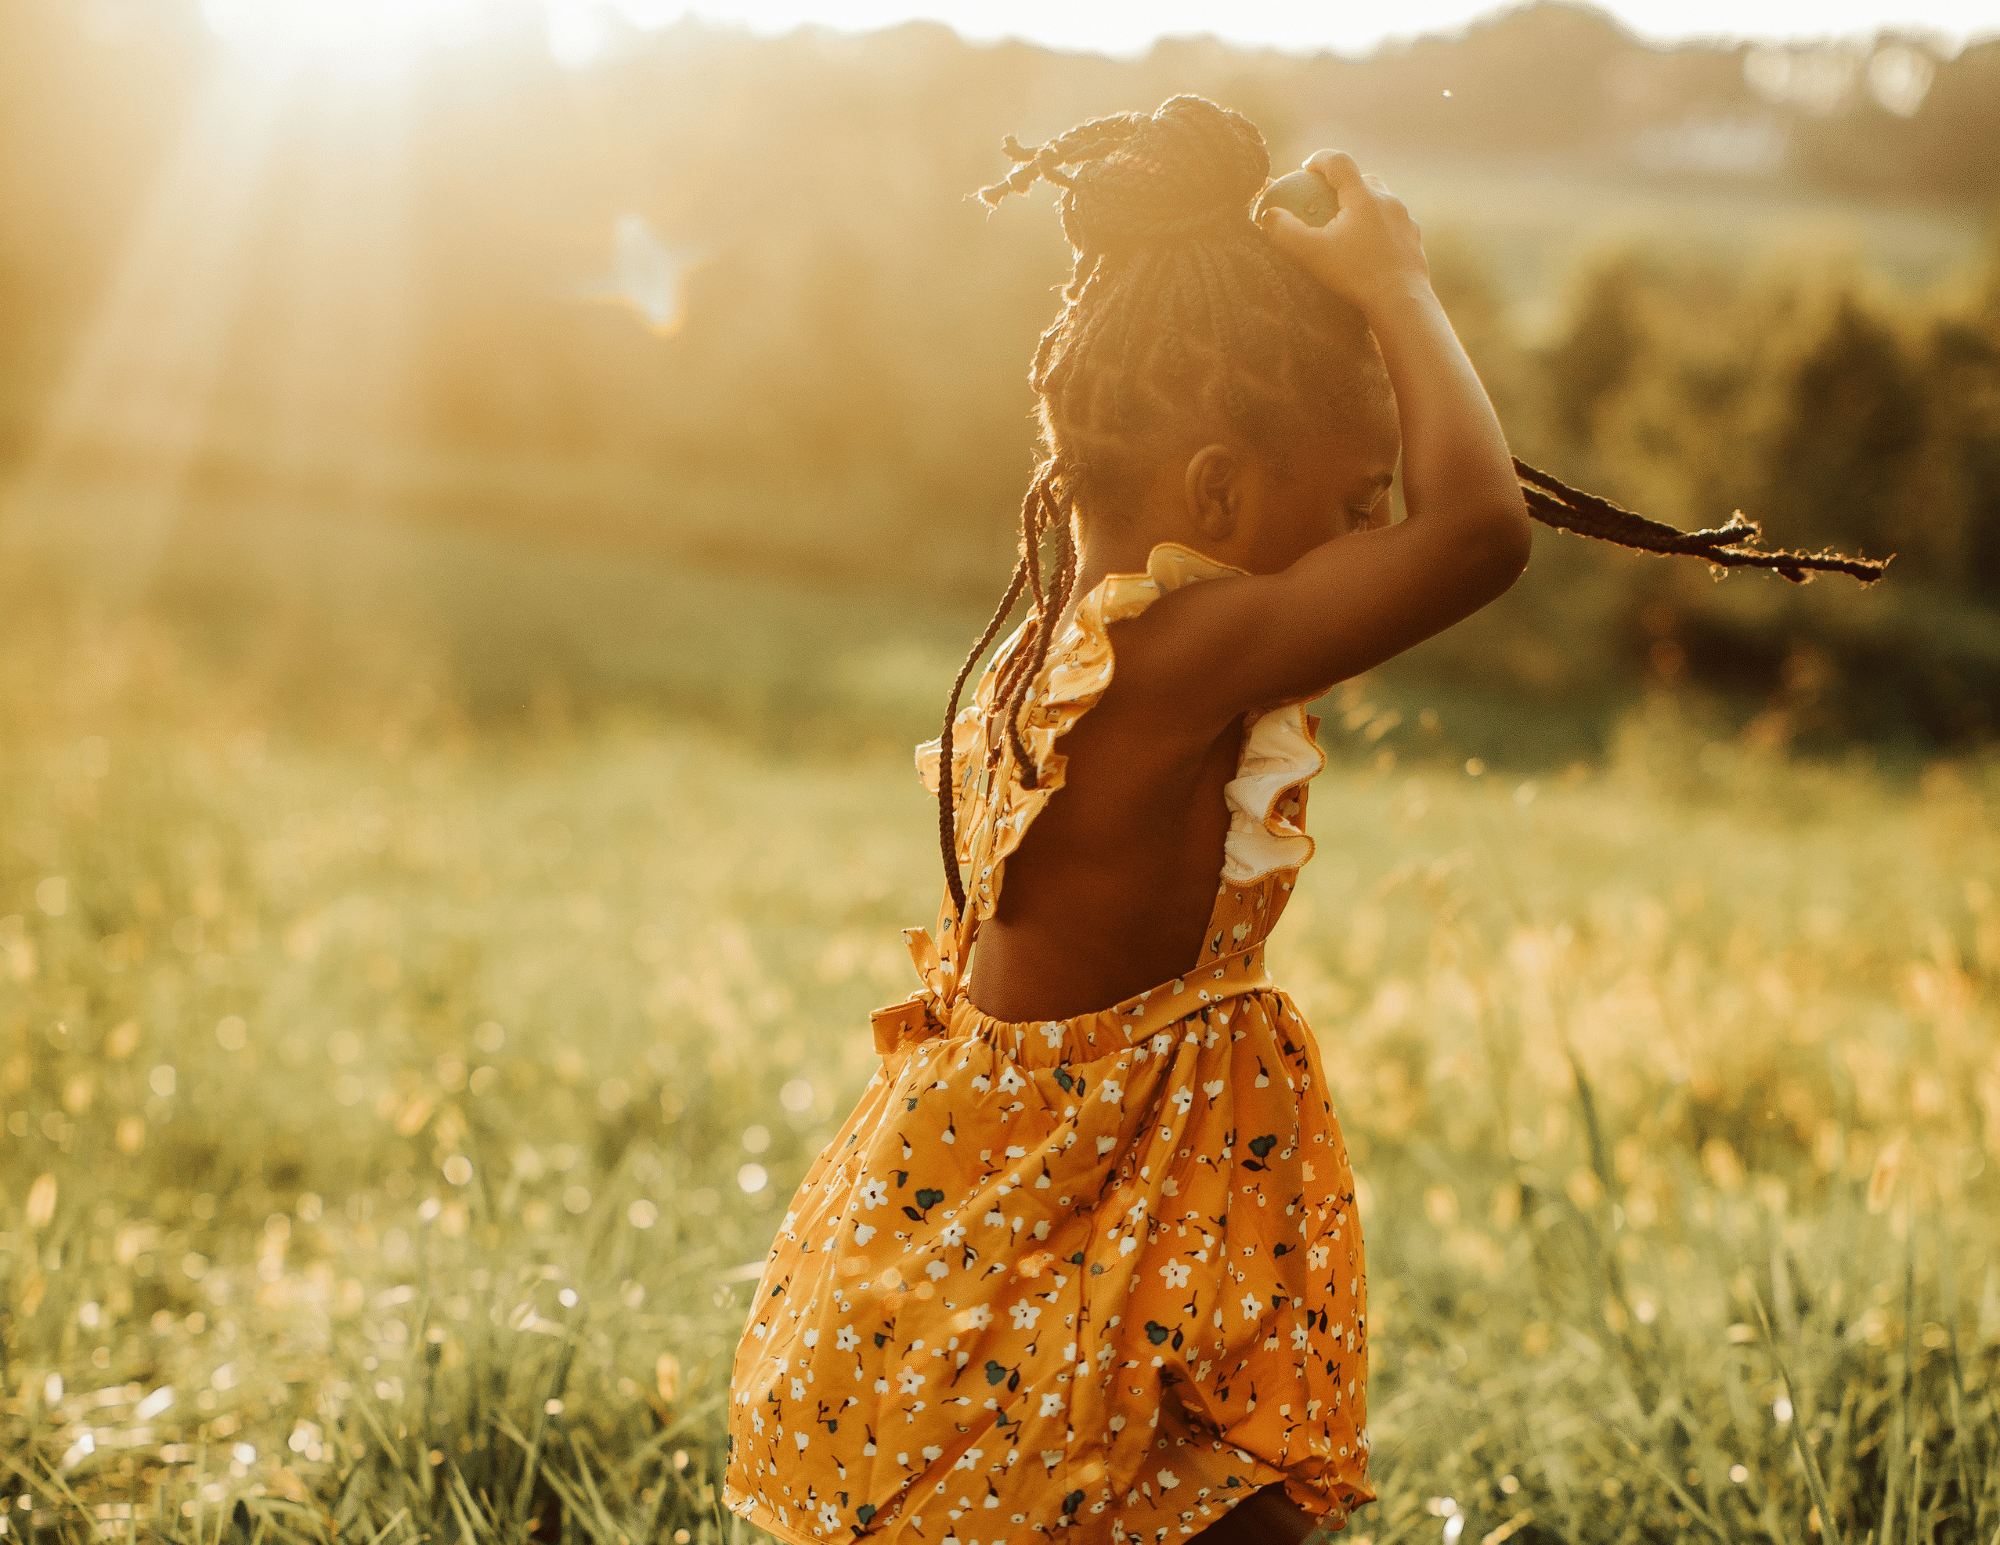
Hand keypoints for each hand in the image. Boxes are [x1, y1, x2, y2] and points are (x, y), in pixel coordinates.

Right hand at [1259, 151, 1429, 316]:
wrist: (1401, 301)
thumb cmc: (1355, 275)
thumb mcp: (1312, 254)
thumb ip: (1285, 232)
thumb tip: (1267, 215)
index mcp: (1363, 197)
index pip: (1339, 162)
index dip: (1319, 159)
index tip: (1305, 168)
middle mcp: (1387, 201)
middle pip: (1362, 179)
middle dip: (1343, 184)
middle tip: (1326, 200)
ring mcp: (1404, 219)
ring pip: (1381, 201)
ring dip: (1363, 206)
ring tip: (1348, 226)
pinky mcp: (1414, 238)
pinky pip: (1393, 224)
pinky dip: (1378, 228)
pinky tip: (1369, 247)